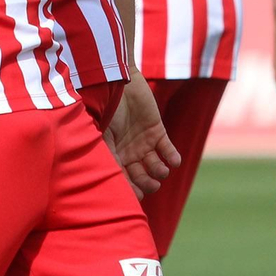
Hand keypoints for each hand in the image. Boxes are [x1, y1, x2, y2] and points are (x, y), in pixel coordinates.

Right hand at [105, 71, 180, 195]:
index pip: (123, 181)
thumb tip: (110, 181)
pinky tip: (173, 161)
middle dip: (147, 185)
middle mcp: (129, 154)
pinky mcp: (157, 131)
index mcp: (113, 157)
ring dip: (160, 173)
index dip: (131, 191)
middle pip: (141, 178)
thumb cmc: (104, 108)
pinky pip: (168, 150)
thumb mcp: (101, 135)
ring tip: (161, 170)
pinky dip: (173, 158)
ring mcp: (143, 143)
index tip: (137, 195)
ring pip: (156, 168)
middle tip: (152, 185)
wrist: (117, 81)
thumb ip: (107, 156)